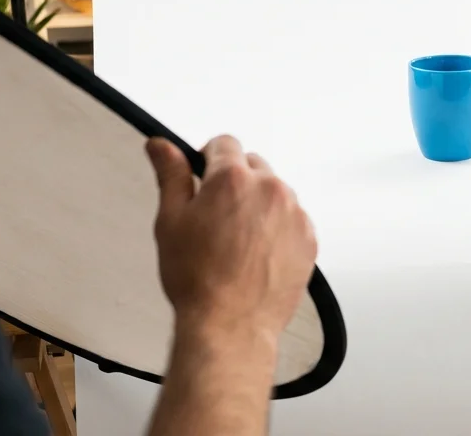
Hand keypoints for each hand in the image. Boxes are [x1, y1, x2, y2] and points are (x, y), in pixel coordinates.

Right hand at [146, 135, 317, 347]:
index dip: (208, 158)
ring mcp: (294, 212)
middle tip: (216, 216)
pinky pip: (293, 217)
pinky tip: (257, 252)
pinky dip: (277, 226)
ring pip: (275, 191)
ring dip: (258, 203)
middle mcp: (270, 188)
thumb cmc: (197, 279)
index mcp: (233, 178)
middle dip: (234, 181)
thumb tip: (161, 144)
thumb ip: (170, 175)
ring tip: (237, 240)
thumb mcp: (171, 221)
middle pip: (252, 164)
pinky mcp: (309, 237)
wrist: (230, 326)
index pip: (224, 143)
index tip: (203, 178)